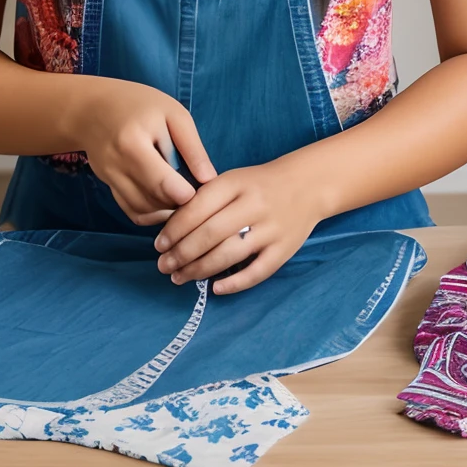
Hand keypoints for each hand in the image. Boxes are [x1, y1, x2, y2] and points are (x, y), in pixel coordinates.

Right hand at [64, 78, 215, 224]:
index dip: (189, 194)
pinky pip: (132, 212)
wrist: (91, 107)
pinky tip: (164, 199)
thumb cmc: (138, 104)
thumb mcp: (172, 114)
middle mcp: (117, 167)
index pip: (165, 186)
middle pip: (155, 203)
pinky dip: (152, 213)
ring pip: (144, 212)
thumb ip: (192, 147)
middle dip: (180, 203)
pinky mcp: (108, 187)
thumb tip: (209, 180)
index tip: (201, 186)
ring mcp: (109, 180)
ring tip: (181, 192)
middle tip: (196, 191)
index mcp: (133, 144)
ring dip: (166, 210)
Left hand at [153, 157, 324, 293]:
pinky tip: (215, 287)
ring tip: (180, 277)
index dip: (174, 229)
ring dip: (200, 269)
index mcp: (235, 183)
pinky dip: (235, 283)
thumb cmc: (258, 184)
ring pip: (229, 254)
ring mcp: (271, 229)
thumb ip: (205, 199)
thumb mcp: (231, 179)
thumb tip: (170, 228)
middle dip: (182, 253)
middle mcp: (253, 205)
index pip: (197, 208)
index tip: (159, 245)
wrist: (307, 184)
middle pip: (210, 234)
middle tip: (164, 266)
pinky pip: (258, 271)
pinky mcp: (285, 249)